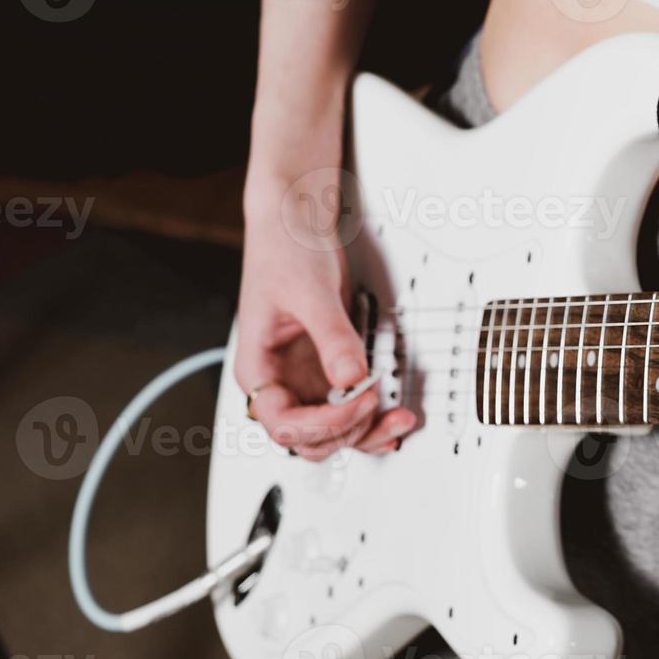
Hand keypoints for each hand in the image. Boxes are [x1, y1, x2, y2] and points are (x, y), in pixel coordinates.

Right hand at [233, 187, 417, 461]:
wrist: (296, 221)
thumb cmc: (284, 248)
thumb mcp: (309, 292)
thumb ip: (331, 336)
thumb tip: (352, 376)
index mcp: (258, 368)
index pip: (284, 424)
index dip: (325, 423)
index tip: (361, 398)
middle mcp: (281, 380)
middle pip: (310, 438)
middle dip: (350, 432)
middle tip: (384, 408)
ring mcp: (306, 377)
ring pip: (333, 430)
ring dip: (366, 432)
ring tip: (400, 419)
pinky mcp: (330, 367)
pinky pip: (349, 407)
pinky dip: (371, 417)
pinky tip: (392, 415)